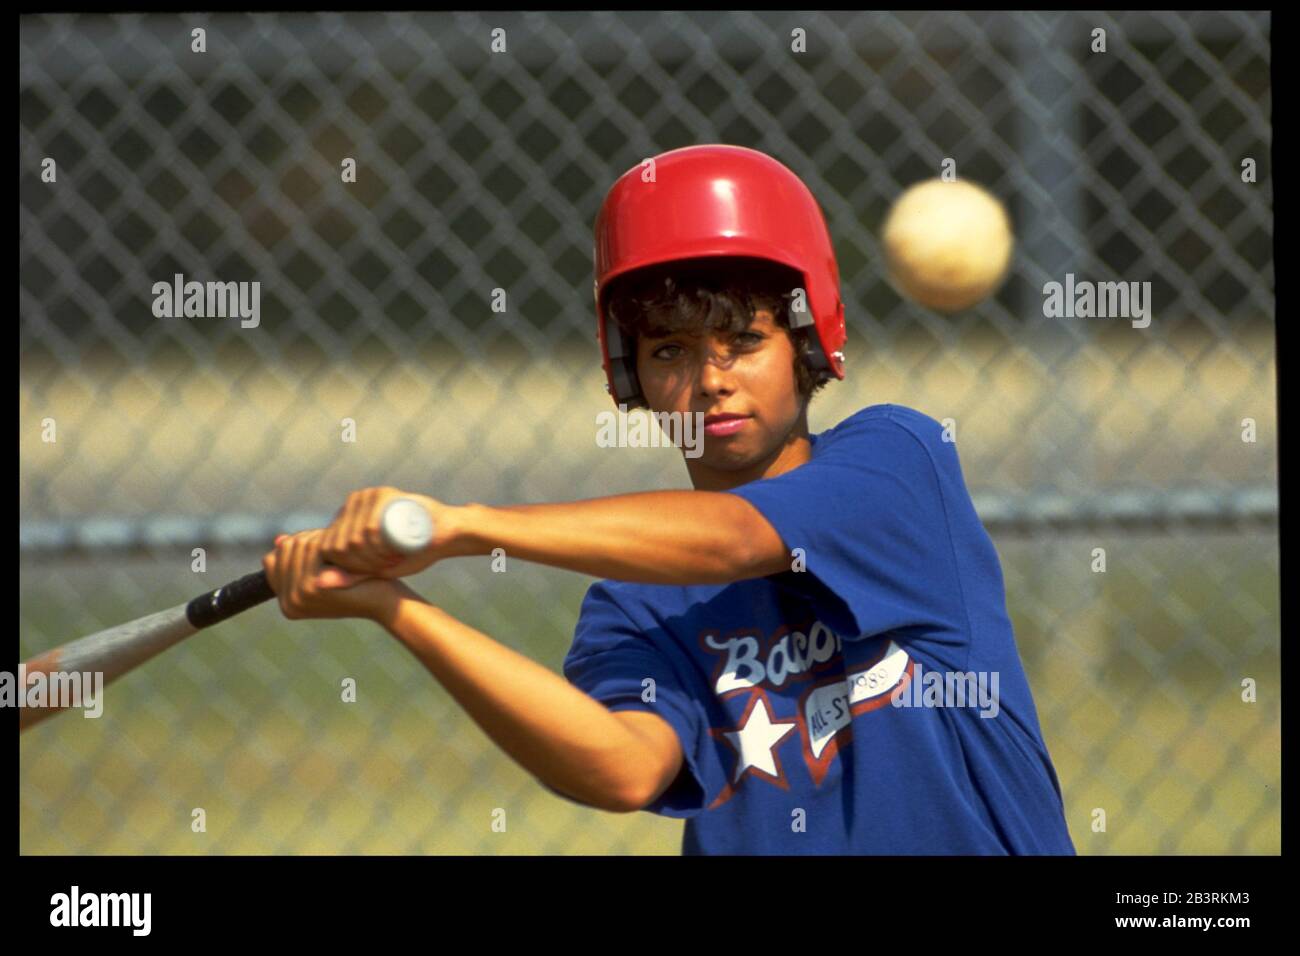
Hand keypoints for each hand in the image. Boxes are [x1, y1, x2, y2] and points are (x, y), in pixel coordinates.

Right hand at [263, 528, 413, 621]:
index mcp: (288, 603)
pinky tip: (345, 553)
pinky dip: (329, 543)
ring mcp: (297, 597)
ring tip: (341, 551)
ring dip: (321, 539)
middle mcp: (288, 603)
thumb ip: (301, 558)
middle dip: (310, 539)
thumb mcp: (327, 569)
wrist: (386, 600)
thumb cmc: (360, 581)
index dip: (296, 545)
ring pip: (297, 545)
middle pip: (284, 550)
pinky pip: (310, 549)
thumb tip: (278, 540)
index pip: (271, 559)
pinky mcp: (310, 588)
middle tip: (336, 547)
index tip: (323, 549)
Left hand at [317, 486, 456, 579]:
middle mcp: (354, 502)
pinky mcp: (383, 495)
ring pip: (353, 539)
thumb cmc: (412, 551)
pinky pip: (368, 530)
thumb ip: (349, 574)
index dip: (348, 566)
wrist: (447, 531)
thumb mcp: (376, 567)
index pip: (328, 547)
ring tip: (391, 560)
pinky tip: (392, 554)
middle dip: (361, 565)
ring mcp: (368, 496)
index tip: (373, 571)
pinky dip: (378, 548)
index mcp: (346, 515)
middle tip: (386, 567)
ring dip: (372, 559)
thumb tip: (317, 584)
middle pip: (340, 544)